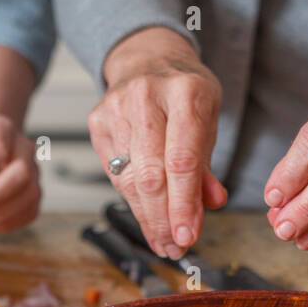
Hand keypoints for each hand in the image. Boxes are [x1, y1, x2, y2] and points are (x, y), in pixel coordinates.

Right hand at [88, 27, 228, 259]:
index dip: (184, 204)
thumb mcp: (208, 120)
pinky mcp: (97, 121)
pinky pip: (115, 174)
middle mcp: (147, 96)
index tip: (188, 236)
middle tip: (174, 246)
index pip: (182, 161)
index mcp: (185, 92)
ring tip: (163, 241)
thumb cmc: (183, 94)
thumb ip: (206, 165)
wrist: (148, 59)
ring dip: (148, 218)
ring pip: (130, 180)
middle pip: (151, 175)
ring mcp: (116, 108)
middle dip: (163, 219)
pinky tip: (147, 217)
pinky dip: (133, 201)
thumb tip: (210, 204)